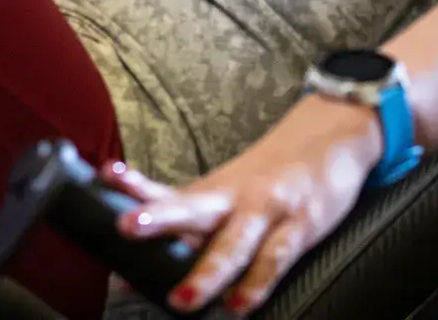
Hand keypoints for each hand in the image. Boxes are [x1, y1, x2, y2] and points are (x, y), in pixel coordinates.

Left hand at [110, 98, 381, 312]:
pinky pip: (276, 258)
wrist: (332, 135)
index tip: (105, 176)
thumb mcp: (229, 194)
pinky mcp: (301, 225)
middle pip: (191, 208)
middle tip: (124, 228)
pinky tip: (238, 305)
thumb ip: (189, 229)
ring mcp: (267, 210)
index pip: (167, 189)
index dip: (135, 186)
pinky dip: (257, 283)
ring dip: (206, 271)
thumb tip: (133, 273)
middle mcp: (234, 198)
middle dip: (157, 219)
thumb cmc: (273, 176)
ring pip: (233, 242)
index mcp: (213, 192)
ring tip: (180, 299)